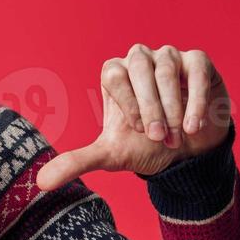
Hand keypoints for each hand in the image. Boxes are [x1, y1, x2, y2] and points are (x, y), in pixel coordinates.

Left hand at [35, 44, 230, 189]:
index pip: (113, 73)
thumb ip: (76, 163)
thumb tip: (40, 182)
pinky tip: (194, 125)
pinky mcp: (198, 62)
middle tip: (157, 137)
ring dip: (173, 106)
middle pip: (139, 65)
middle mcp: (140, 59)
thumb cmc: (147, 146)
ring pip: (167, 68)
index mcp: (115, 74)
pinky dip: (196, 98)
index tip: (138, 130)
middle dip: (150, 105)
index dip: (127, 102)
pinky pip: (197, 68)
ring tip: (177, 136)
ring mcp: (170, 57)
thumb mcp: (111, 155)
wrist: (188, 152)